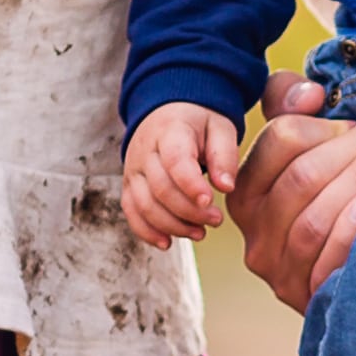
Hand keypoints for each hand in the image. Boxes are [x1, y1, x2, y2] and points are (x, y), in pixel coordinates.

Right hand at [123, 104, 241, 246]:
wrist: (169, 112)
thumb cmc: (200, 123)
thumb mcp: (220, 128)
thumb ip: (224, 155)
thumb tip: (226, 188)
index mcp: (170, 131)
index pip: (175, 161)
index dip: (191, 185)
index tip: (211, 202)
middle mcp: (144, 151)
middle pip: (160, 189)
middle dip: (189, 212)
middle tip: (216, 221)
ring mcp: (133, 169)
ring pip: (144, 205)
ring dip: (172, 226)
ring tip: (200, 234)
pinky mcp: (129, 185)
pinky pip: (131, 212)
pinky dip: (147, 231)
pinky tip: (167, 243)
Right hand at [226, 69, 355, 312]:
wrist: (347, 276)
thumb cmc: (328, 191)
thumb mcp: (303, 143)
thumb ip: (291, 104)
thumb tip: (311, 94)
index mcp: (246, 187)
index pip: (280, 140)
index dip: (330, 124)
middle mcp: (252, 230)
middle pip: (301, 178)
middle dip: (355, 149)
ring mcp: (276, 268)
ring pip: (313, 220)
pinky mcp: (303, 297)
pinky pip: (325, 262)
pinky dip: (349, 231)